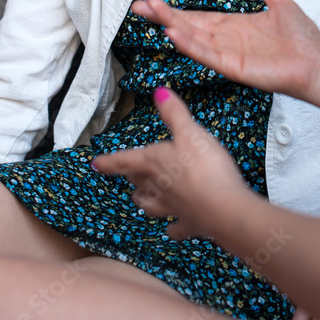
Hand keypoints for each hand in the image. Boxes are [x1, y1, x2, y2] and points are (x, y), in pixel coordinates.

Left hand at [92, 87, 249, 239]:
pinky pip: (175, 227)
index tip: (95, 163)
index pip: (124, 161)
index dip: (109, 161)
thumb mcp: (190, 132)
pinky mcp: (189, 224)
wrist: (224, 209)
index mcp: (153, 163)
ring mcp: (172, 208)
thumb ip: (174, 112)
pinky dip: (171, 227)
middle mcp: (157, 187)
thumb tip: (158, 91)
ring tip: (139, 197)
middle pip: (136, 181)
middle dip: (130, 176)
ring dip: (143, 199)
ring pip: (149, 205)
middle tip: (126, 171)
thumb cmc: (204, 166)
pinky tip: (170, 229)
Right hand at [131, 0, 319, 112]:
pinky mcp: (233, 67)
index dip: (175, 10)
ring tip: (150, 12)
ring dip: (172, 25)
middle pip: (188, 25)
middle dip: (163, 15)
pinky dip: (190, 45)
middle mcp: (226, 41)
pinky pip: (207, 55)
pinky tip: (174, 34)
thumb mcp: (281, 4)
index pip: (197, 17)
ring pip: (193, 37)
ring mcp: (227, 55)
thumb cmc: (303, 40)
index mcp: (234, 27)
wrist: (317, 64)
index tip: (152, 0)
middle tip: (138, 5)